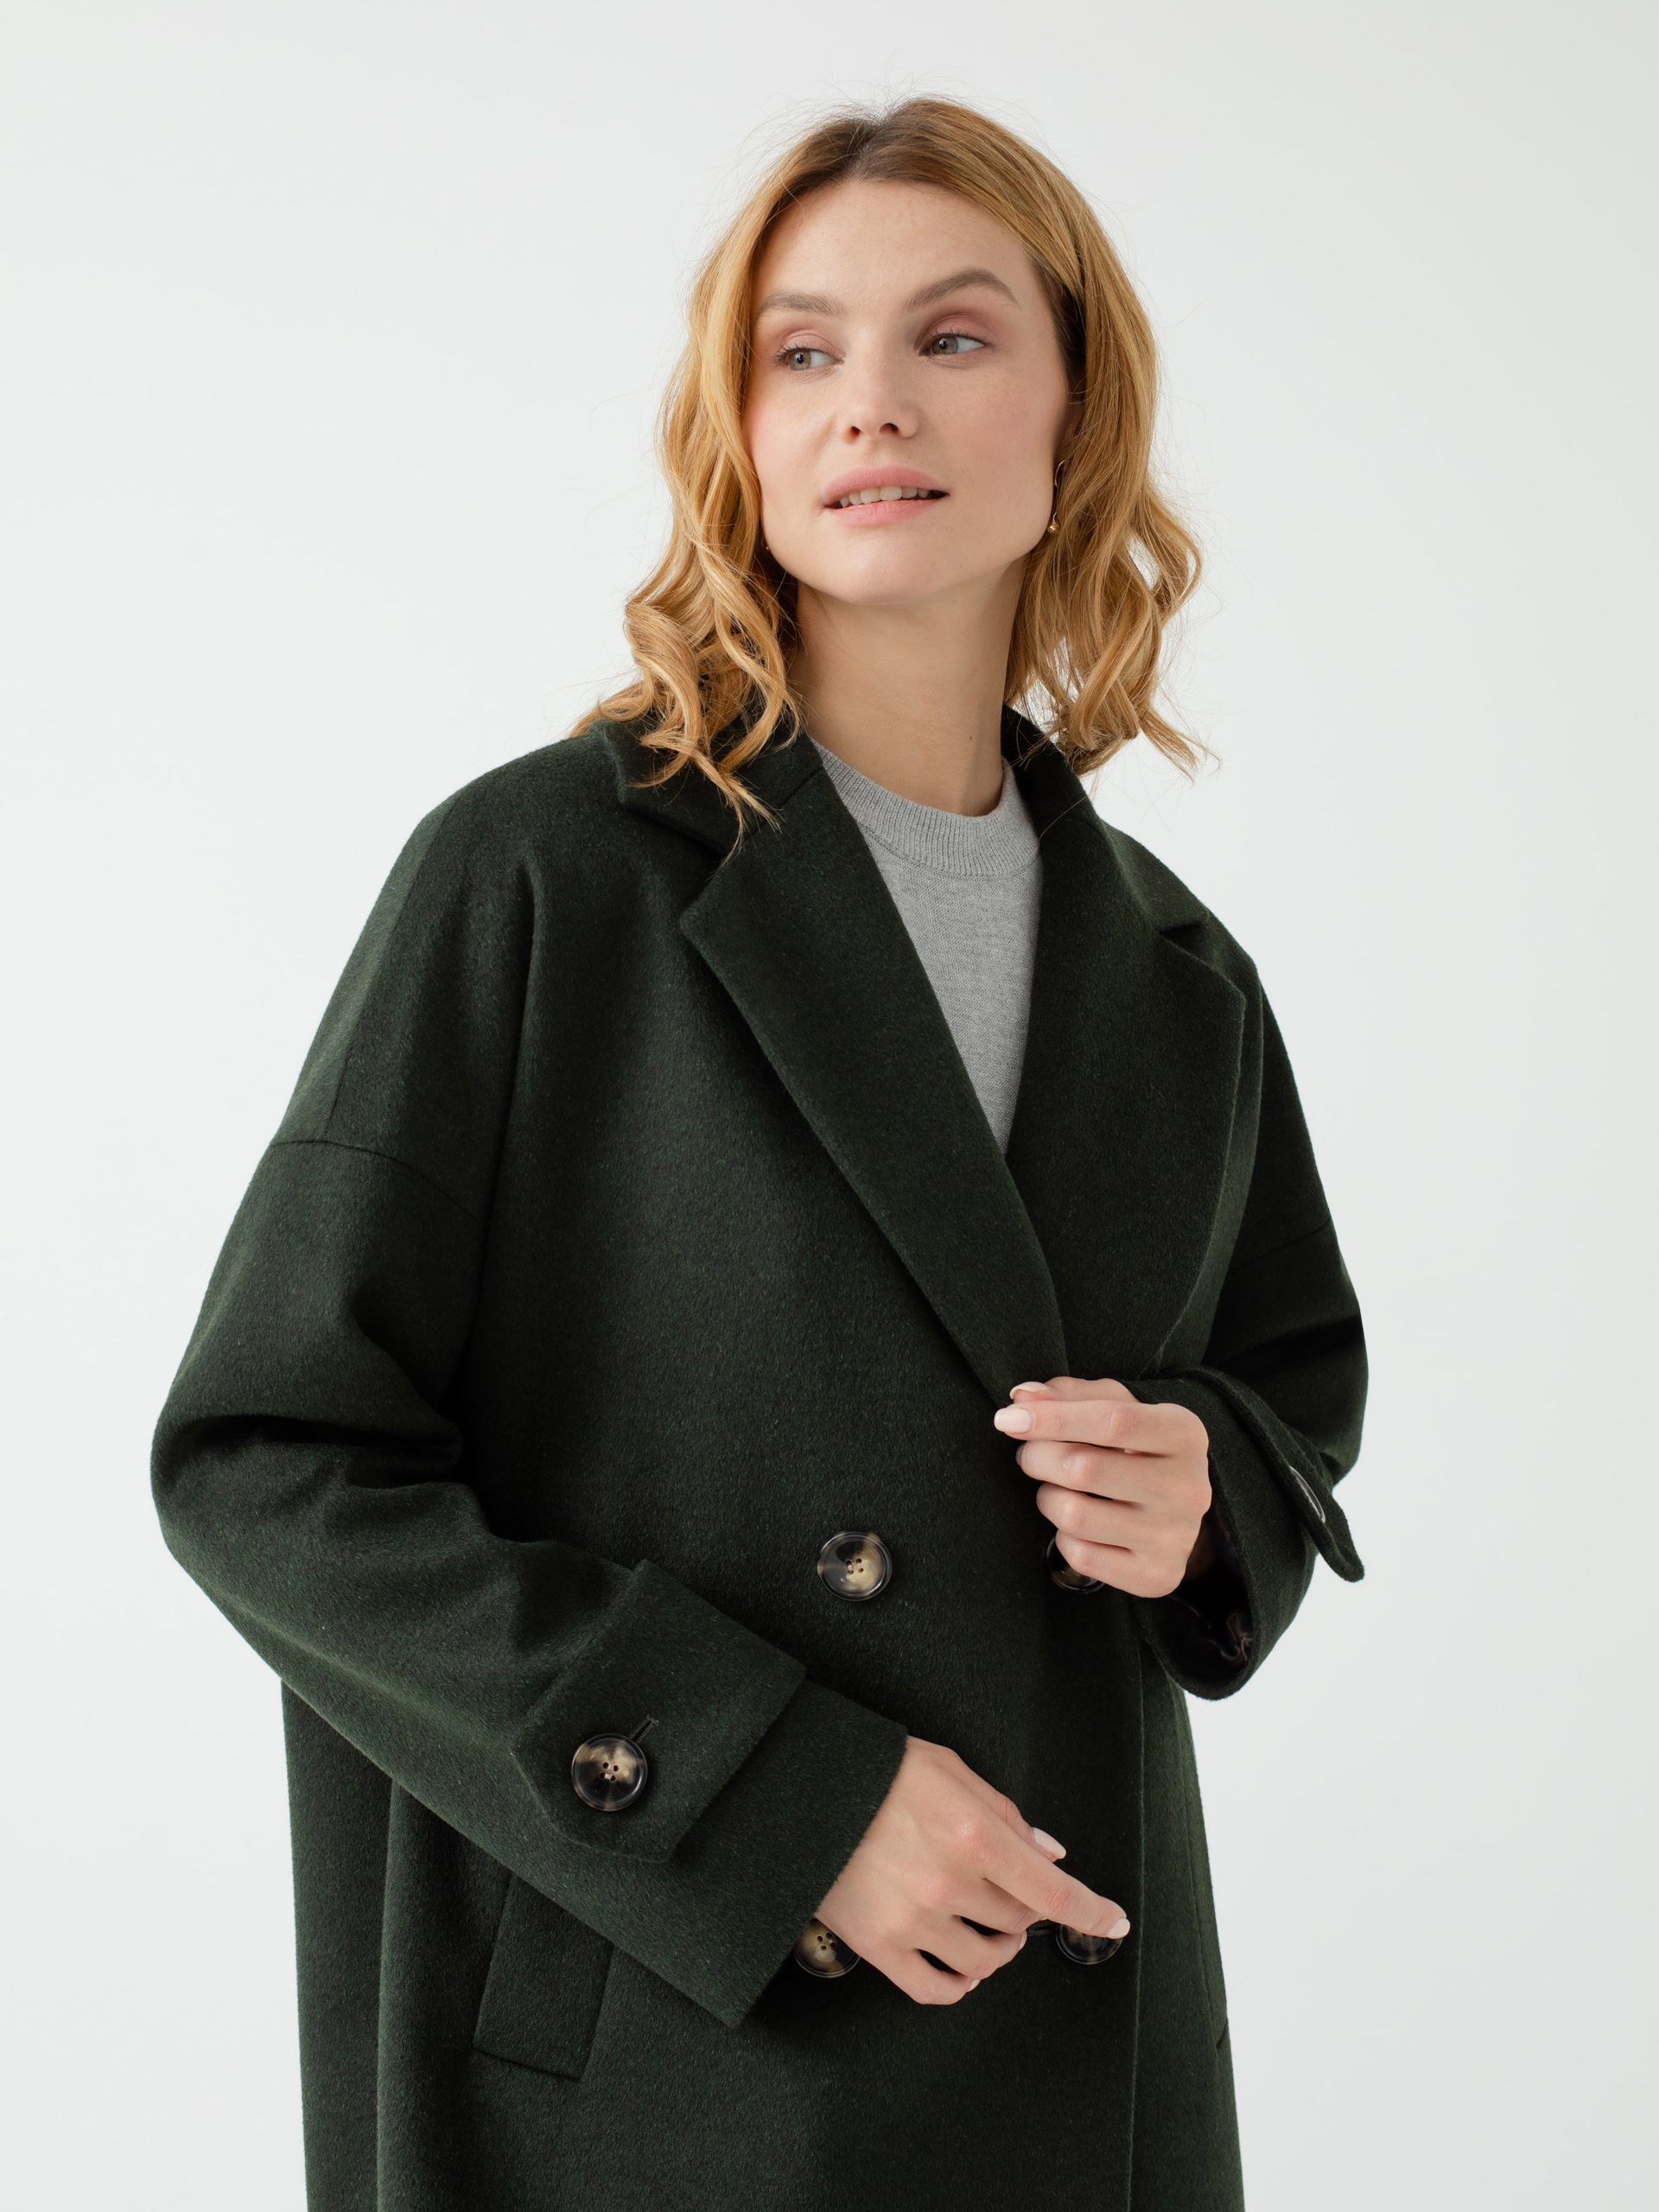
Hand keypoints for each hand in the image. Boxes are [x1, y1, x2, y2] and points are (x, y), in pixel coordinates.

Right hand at [814, 1736, 1129, 2004]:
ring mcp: (912, 1919)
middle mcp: (949, 1883)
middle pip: (1017, 1922)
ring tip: (991, 1932)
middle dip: (1023, 1909)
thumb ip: (1005, 1814)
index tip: (1115, 1921)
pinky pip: (934, 1988)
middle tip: (1009, 1892)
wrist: (802, 1788)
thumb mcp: (951, 1770)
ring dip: (998, 1950)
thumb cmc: (879, 1771)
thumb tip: (1050, 1854)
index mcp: (974, 1834)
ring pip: (983, 1961)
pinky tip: (962, 1969)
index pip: (1051, 1892)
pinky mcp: (878, 1945)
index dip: (1091, 1911)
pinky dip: (958, 1985)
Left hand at [994, 1376, 1212, 1598]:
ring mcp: (1174, 1536)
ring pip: (1076, 1515)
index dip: (1053, 1417)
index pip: (1113, 1420)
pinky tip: (1077, 1525)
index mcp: (1184, 1434)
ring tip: (1055, 1488)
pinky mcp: (1156, 1574)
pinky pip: (1082, 1556)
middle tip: (1029, 1455)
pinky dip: (1064, 1537)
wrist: (1178, 1515)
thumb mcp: (1119, 1409)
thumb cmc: (1137, 1449)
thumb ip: (1070, 1395)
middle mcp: (1188, 1487)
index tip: (1008, 1418)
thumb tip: (1021, 1396)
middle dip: (1038, 1457)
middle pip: (1085, 1468)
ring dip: (1048, 1498)